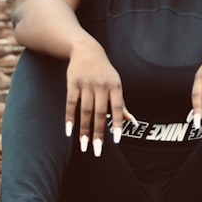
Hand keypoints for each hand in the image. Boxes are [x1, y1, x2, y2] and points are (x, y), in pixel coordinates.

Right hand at [65, 41, 135, 156]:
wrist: (87, 50)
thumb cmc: (105, 72)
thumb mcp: (116, 85)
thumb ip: (122, 105)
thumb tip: (133, 122)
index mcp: (115, 87)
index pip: (117, 108)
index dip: (117, 124)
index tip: (116, 140)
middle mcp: (101, 86)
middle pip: (99, 113)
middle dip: (98, 133)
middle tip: (96, 151)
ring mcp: (86, 84)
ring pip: (85, 111)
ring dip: (83, 130)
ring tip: (83, 146)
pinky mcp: (72, 83)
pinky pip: (71, 103)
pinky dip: (69, 118)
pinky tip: (69, 131)